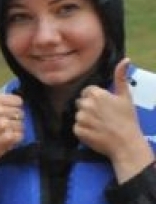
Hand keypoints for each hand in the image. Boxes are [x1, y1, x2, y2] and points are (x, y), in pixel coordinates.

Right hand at [0, 67, 24, 177]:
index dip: (11, 108)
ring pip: (22, 124)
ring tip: (1, 134)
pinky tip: (4, 141)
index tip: (0, 115)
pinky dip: (15, 139)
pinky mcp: (7, 138)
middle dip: (13, 120)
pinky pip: (21, 135)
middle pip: (21, 112)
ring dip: (14, 130)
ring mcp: (2, 125)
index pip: (17, 101)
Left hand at [75, 58, 154, 178]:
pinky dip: (83, 130)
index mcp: (96, 94)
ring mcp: (80, 118)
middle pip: (81, 102)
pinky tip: (95, 133)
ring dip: (86, 119)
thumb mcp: (125, 96)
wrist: (126, 143)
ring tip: (100, 125)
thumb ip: (121, 77)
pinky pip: (76, 127)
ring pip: (78, 115)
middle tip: (103, 116)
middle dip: (89, 108)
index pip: (87, 91)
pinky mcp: (77, 130)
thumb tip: (125, 59)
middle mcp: (86, 104)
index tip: (104, 106)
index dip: (95, 98)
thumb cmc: (127, 119)